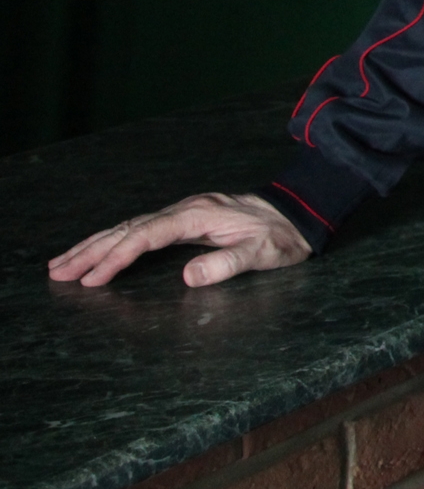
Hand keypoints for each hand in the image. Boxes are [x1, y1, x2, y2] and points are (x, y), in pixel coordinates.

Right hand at [48, 193, 312, 289]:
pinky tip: (99, 251)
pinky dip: (115, 240)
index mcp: (198, 215)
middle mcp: (185, 209)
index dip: (118, 257)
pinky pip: (141, 229)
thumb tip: (187, 277)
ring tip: (63, 264)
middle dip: (91, 251)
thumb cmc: (282, 236)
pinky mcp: (186, 219)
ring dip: (95, 245)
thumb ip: (227, 264)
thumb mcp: (262, 253)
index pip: (147, 236)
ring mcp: (184, 212)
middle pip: (128, 228)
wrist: (300, 213)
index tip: (92, 279)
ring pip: (129, 227)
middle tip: (58, 272)